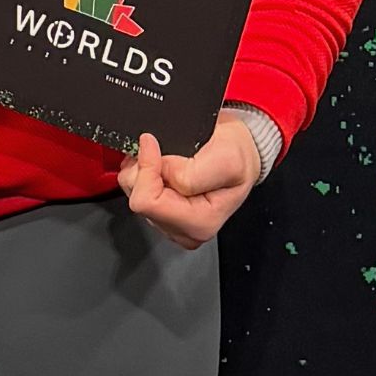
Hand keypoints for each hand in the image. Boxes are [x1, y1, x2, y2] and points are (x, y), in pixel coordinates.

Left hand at [116, 111, 261, 249]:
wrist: (241, 151)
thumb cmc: (238, 156)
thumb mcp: (225, 158)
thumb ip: (191, 173)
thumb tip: (159, 169)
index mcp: (199, 224)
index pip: (147, 202)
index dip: (147, 168)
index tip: (152, 144)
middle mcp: (184, 231)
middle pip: (137, 200)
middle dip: (144, 170)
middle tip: (165, 152)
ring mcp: (171, 224)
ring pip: (133, 194)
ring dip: (143, 171)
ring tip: (168, 159)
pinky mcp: (162, 215)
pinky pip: (136, 192)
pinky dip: (143, 173)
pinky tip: (162, 166)